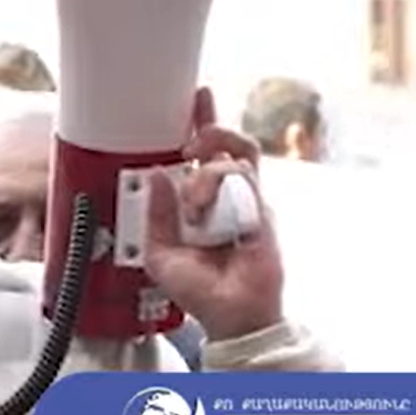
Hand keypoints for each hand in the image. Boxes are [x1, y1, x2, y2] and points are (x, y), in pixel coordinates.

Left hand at [143, 87, 283, 341]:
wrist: (231, 315)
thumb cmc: (200, 290)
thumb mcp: (157, 253)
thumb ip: (154, 215)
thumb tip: (156, 177)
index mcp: (197, 202)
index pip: (200, 153)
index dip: (198, 123)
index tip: (192, 99)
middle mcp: (223, 196)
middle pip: (226, 142)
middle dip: (210, 124)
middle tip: (193, 138)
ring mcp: (245, 200)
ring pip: (233, 158)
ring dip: (207, 176)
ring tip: (194, 201)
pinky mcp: (261, 210)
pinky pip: (245, 182)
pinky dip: (221, 193)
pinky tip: (206, 215)